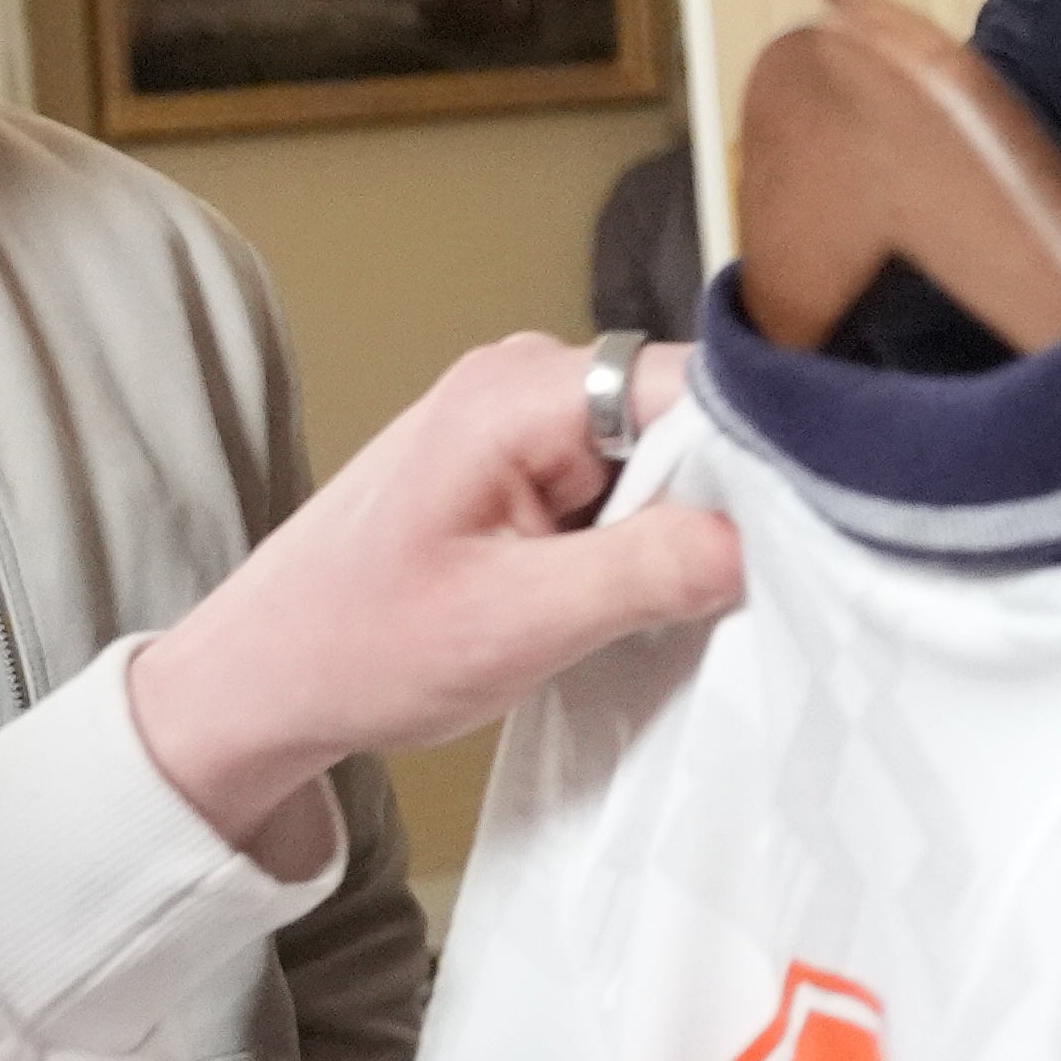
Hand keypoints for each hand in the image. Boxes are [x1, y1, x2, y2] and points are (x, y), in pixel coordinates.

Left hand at [127, 336, 744, 865]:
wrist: (264, 681)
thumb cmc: (360, 648)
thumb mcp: (518, 624)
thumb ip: (648, 571)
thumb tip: (765, 540)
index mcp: (520, 392)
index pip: (696, 386)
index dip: (758, 460)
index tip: (796, 541)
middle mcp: (526, 378)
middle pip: (688, 416)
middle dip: (721, 501)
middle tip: (729, 591)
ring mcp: (525, 417)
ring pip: (663, 457)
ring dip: (681, 528)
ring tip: (668, 602)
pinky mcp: (524, 461)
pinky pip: (625, 482)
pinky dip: (643, 540)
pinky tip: (629, 596)